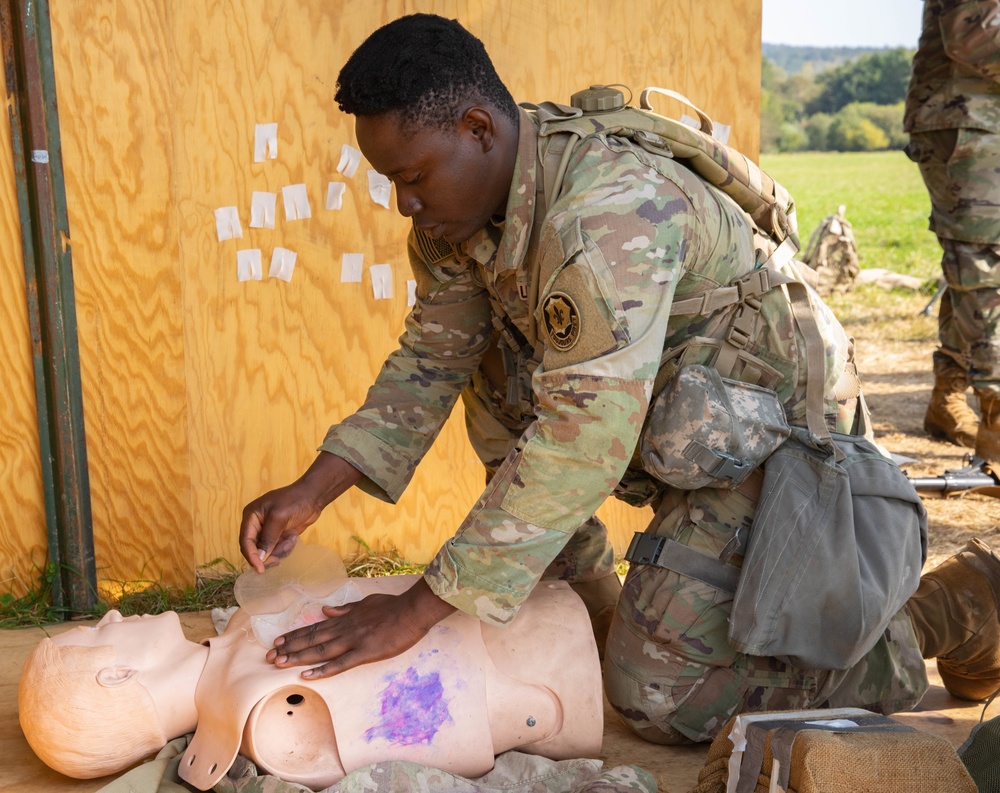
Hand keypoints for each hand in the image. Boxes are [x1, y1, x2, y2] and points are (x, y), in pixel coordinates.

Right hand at [239, 452, 362, 572]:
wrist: (313, 496)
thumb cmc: (294, 501)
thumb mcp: (279, 518)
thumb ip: (268, 538)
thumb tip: (259, 557)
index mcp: (251, 516)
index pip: (245, 541)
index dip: (251, 556)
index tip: (259, 569)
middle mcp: (256, 525)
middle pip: (255, 549)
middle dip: (267, 555)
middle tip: (278, 560)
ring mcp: (268, 531)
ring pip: (267, 551)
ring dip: (280, 549)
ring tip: (291, 539)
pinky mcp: (278, 535)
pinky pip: (277, 549)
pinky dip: (285, 547)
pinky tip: (293, 537)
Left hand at [266, 577, 456, 677]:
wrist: (412, 610)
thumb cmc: (392, 606)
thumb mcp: (366, 602)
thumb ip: (345, 608)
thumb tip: (325, 610)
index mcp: (345, 618)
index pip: (315, 627)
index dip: (295, 635)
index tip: (278, 641)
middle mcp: (344, 629)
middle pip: (311, 639)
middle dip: (289, 648)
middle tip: (269, 657)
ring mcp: (353, 641)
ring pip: (320, 650)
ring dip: (298, 657)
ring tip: (279, 664)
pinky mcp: (364, 652)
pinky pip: (339, 663)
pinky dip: (322, 669)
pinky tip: (307, 675)